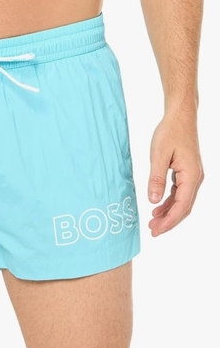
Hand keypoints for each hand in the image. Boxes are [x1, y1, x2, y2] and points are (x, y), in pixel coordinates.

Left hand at [148, 113, 203, 236]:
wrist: (180, 117)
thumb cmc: (170, 132)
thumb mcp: (158, 155)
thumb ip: (155, 179)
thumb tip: (153, 201)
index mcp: (191, 176)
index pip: (181, 206)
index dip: (169, 221)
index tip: (156, 229)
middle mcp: (195, 178)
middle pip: (184, 207)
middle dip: (169, 221)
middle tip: (152, 231)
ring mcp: (192, 176)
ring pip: (182, 201)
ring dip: (169, 213)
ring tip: (153, 222)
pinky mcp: (187, 172)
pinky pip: (180, 193)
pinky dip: (170, 202)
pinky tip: (158, 207)